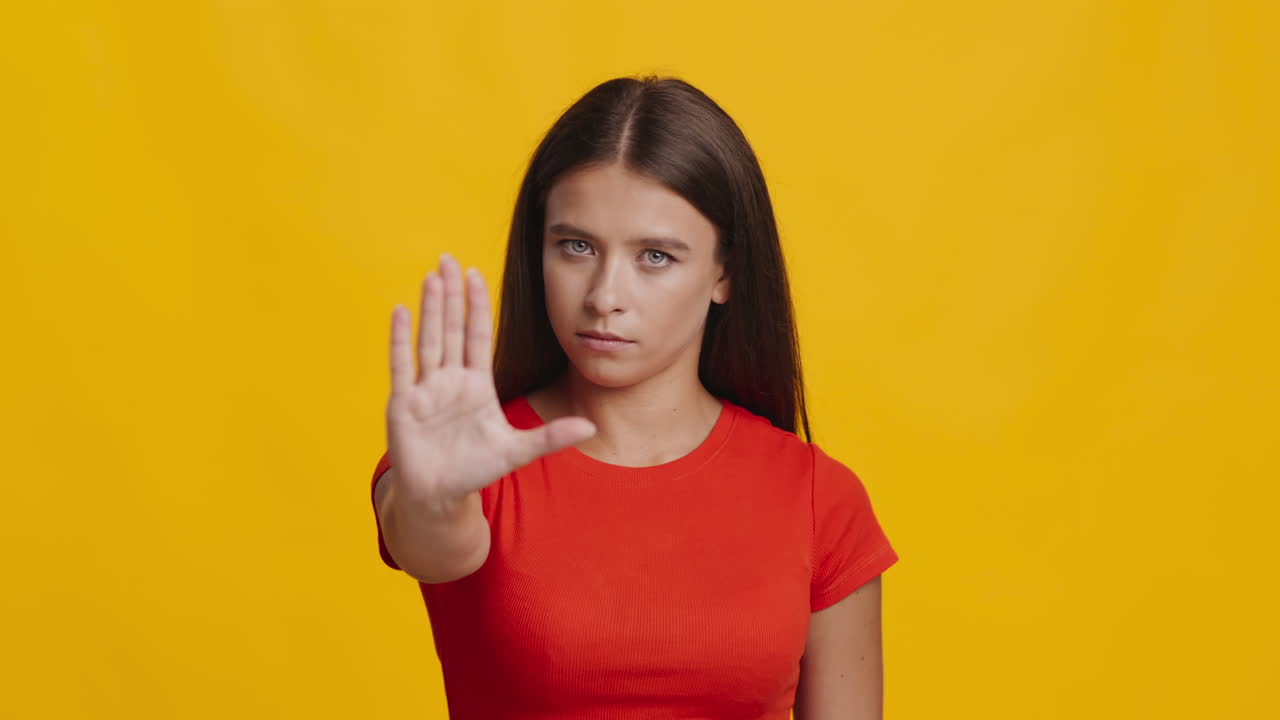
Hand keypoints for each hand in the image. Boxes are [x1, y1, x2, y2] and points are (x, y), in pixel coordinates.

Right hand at [385, 253, 596, 502]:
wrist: (439, 495)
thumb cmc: (474, 470)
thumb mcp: (516, 451)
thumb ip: (550, 437)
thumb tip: (591, 427)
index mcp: (477, 385)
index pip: (478, 336)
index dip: (477, 305)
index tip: (476, 274)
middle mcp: (450, 380)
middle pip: (452, 329)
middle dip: (451, 295)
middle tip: (448, 258)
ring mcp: (425, 390)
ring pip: (429, 341)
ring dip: (430, 309)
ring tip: (431, 277)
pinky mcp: (403, 404)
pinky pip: (402, 365)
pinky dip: (400, 339)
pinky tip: (401, 311)